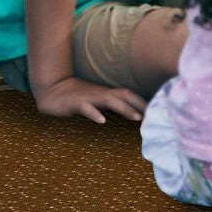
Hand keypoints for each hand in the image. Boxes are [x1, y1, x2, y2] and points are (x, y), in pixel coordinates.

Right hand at [33, 72, 148, 124]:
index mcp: (106, 93)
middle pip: (124, 95)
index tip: (159, 110)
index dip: (143, 101)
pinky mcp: (75, 103)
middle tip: (154, 116)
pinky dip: (94, 114)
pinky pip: (86, 108)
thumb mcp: (98, 101)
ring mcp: (88, 97)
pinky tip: (102, 121)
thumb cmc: (78, 97)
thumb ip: (114, 106)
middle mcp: (100, 93)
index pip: (129, 94)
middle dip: (140, 104)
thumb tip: (134, 114)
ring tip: (136, 118)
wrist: (52, 90)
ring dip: (123, 108)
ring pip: (109, 101)